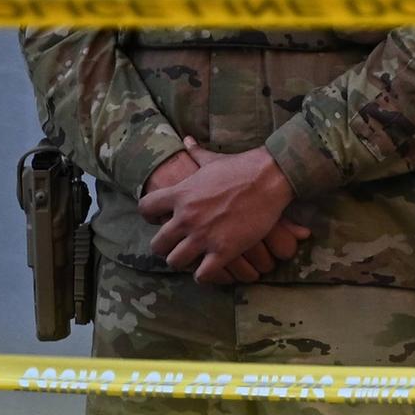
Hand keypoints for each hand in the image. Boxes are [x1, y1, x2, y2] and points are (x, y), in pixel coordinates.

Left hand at [139, 141, 303, 284]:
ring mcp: (204, 236)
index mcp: (180, 194)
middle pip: (157, 245)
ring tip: (193, 259)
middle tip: (177, 246)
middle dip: (165, 247)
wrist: (269, 178)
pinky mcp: (223, 250)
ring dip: (183, 262)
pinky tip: (210, 268)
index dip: (150, 216)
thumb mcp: (213, 160)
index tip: (160, 219)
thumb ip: (196, 153)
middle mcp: (186, 217)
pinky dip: (203, 275)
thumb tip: (187, 140)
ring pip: (176, 262)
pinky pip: (202, 274)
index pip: (145, 209)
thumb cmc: (242, 167)